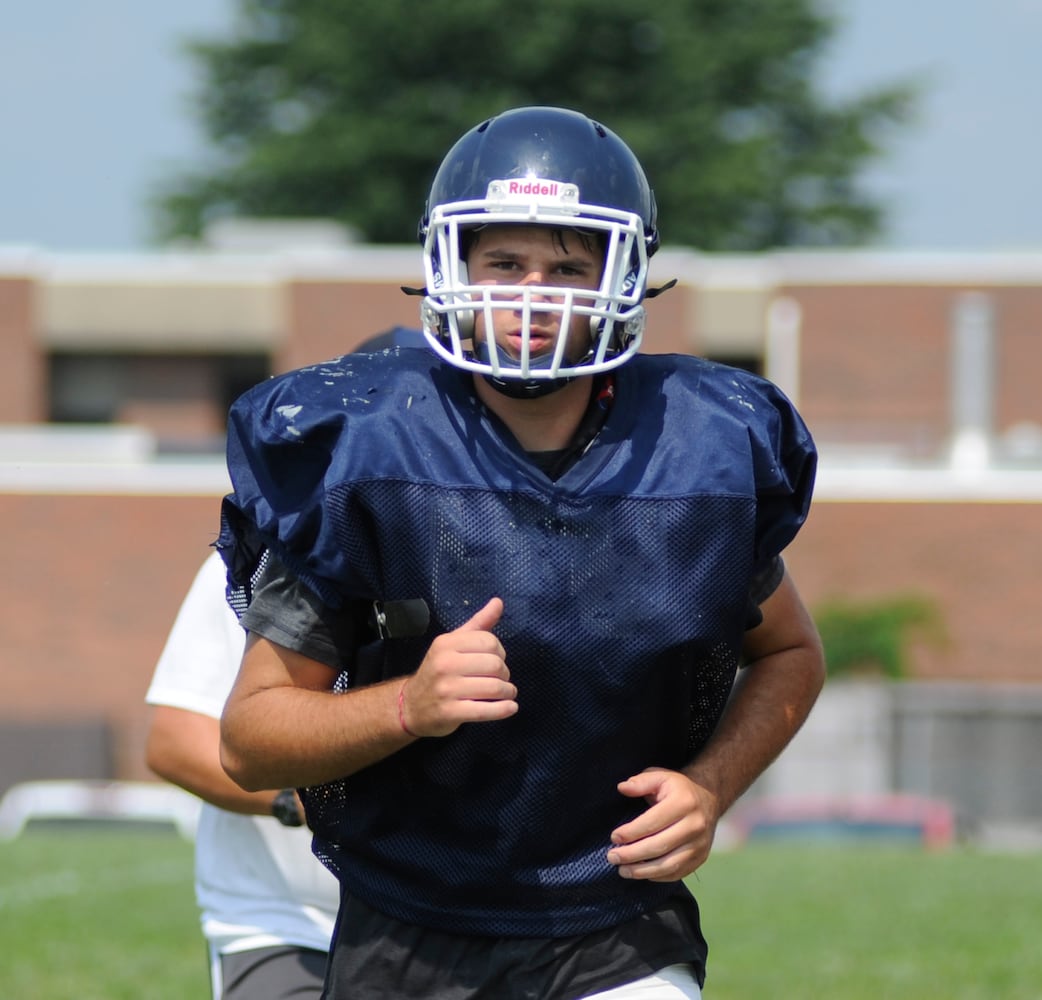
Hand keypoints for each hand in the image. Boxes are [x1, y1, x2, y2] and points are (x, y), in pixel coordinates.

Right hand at [399, 597, 517, 737]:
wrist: (411, 706)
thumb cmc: (438, 672)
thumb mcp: (453, 644)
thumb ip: (478, 624)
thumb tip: (498, 602)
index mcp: (446, 644)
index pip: (488, 641)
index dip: (500, 651)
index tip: (496, 660)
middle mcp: (444, 664)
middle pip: (494, 664)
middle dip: (505, 673)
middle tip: (502, 679)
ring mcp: (446, 690)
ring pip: (493, 687)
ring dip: (508, 691)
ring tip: (507, 693)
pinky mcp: (450, 713)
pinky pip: (485, 710)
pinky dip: (503, 709)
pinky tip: (510, 707)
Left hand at [606, 767, 718, 881]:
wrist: (709, 799)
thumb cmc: (677, 789)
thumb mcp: (660, 776)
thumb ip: (641, 782)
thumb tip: (622, 788)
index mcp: (684, 803)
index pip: (653, 822)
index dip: (631, 832)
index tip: (614, 838)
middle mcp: (695, 825)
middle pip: (659, 846)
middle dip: (632, 855)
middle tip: (612, 857)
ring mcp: (700, 844)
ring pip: (669, 865)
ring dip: (642, 871)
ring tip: (623, 870)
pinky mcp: (701, 858)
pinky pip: (677, 873)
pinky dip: (657, 876)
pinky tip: (641, 873)